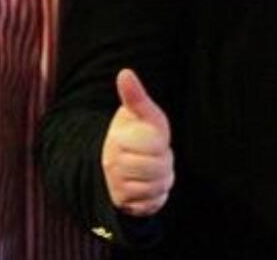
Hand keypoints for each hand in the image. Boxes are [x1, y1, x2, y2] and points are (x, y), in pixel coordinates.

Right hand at [101, 69, 173, 214]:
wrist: (117, 161)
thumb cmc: (137, 132)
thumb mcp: (141, 113)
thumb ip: (135, 96)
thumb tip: (125, 72)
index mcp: (118, 137)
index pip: (156, 142)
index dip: (162, 140)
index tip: (155, 137)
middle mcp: (112, 162)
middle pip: (157, 167)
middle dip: (164, 160)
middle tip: (156, 154)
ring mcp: (115, 185)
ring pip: (156, 186)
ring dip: (162, 178)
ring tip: (153, 168)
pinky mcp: (123, 204)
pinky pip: (151, 204)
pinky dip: (156, 196)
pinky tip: (149, 185)